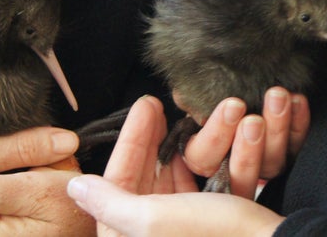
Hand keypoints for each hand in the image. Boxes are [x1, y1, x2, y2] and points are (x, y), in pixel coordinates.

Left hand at [66, 96, 284, 235]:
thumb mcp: (152, 219)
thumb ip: (109, 202)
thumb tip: (76, 187)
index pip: (122, 180)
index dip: (132, 139)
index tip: (145, 106)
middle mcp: (163, 232)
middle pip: (157, 173)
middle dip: (170, 135)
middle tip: (169, 102)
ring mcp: (195, 226)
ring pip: (192, 172)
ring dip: (212, 138)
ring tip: (229, 110)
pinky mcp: (224, 221)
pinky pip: (223, 180)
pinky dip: (237, 155)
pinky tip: (250, 128)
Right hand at [175, 86, 309, 181]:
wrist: (246, 68)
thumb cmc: (216, 79)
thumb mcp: (198, 87)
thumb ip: (192, 97)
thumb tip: (184, 98)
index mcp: (201, 151)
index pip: (202, 157)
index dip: (215, 137)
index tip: (231, 106)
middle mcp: (230, 163)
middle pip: (238, 171)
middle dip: (247, 147)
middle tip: (254, 120)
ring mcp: (262, 161)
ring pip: (272, 163)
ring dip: (276, 130)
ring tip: (278, 97)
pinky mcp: (288, 153)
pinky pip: (296, 148)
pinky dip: (298, 125)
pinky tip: (297, 101)